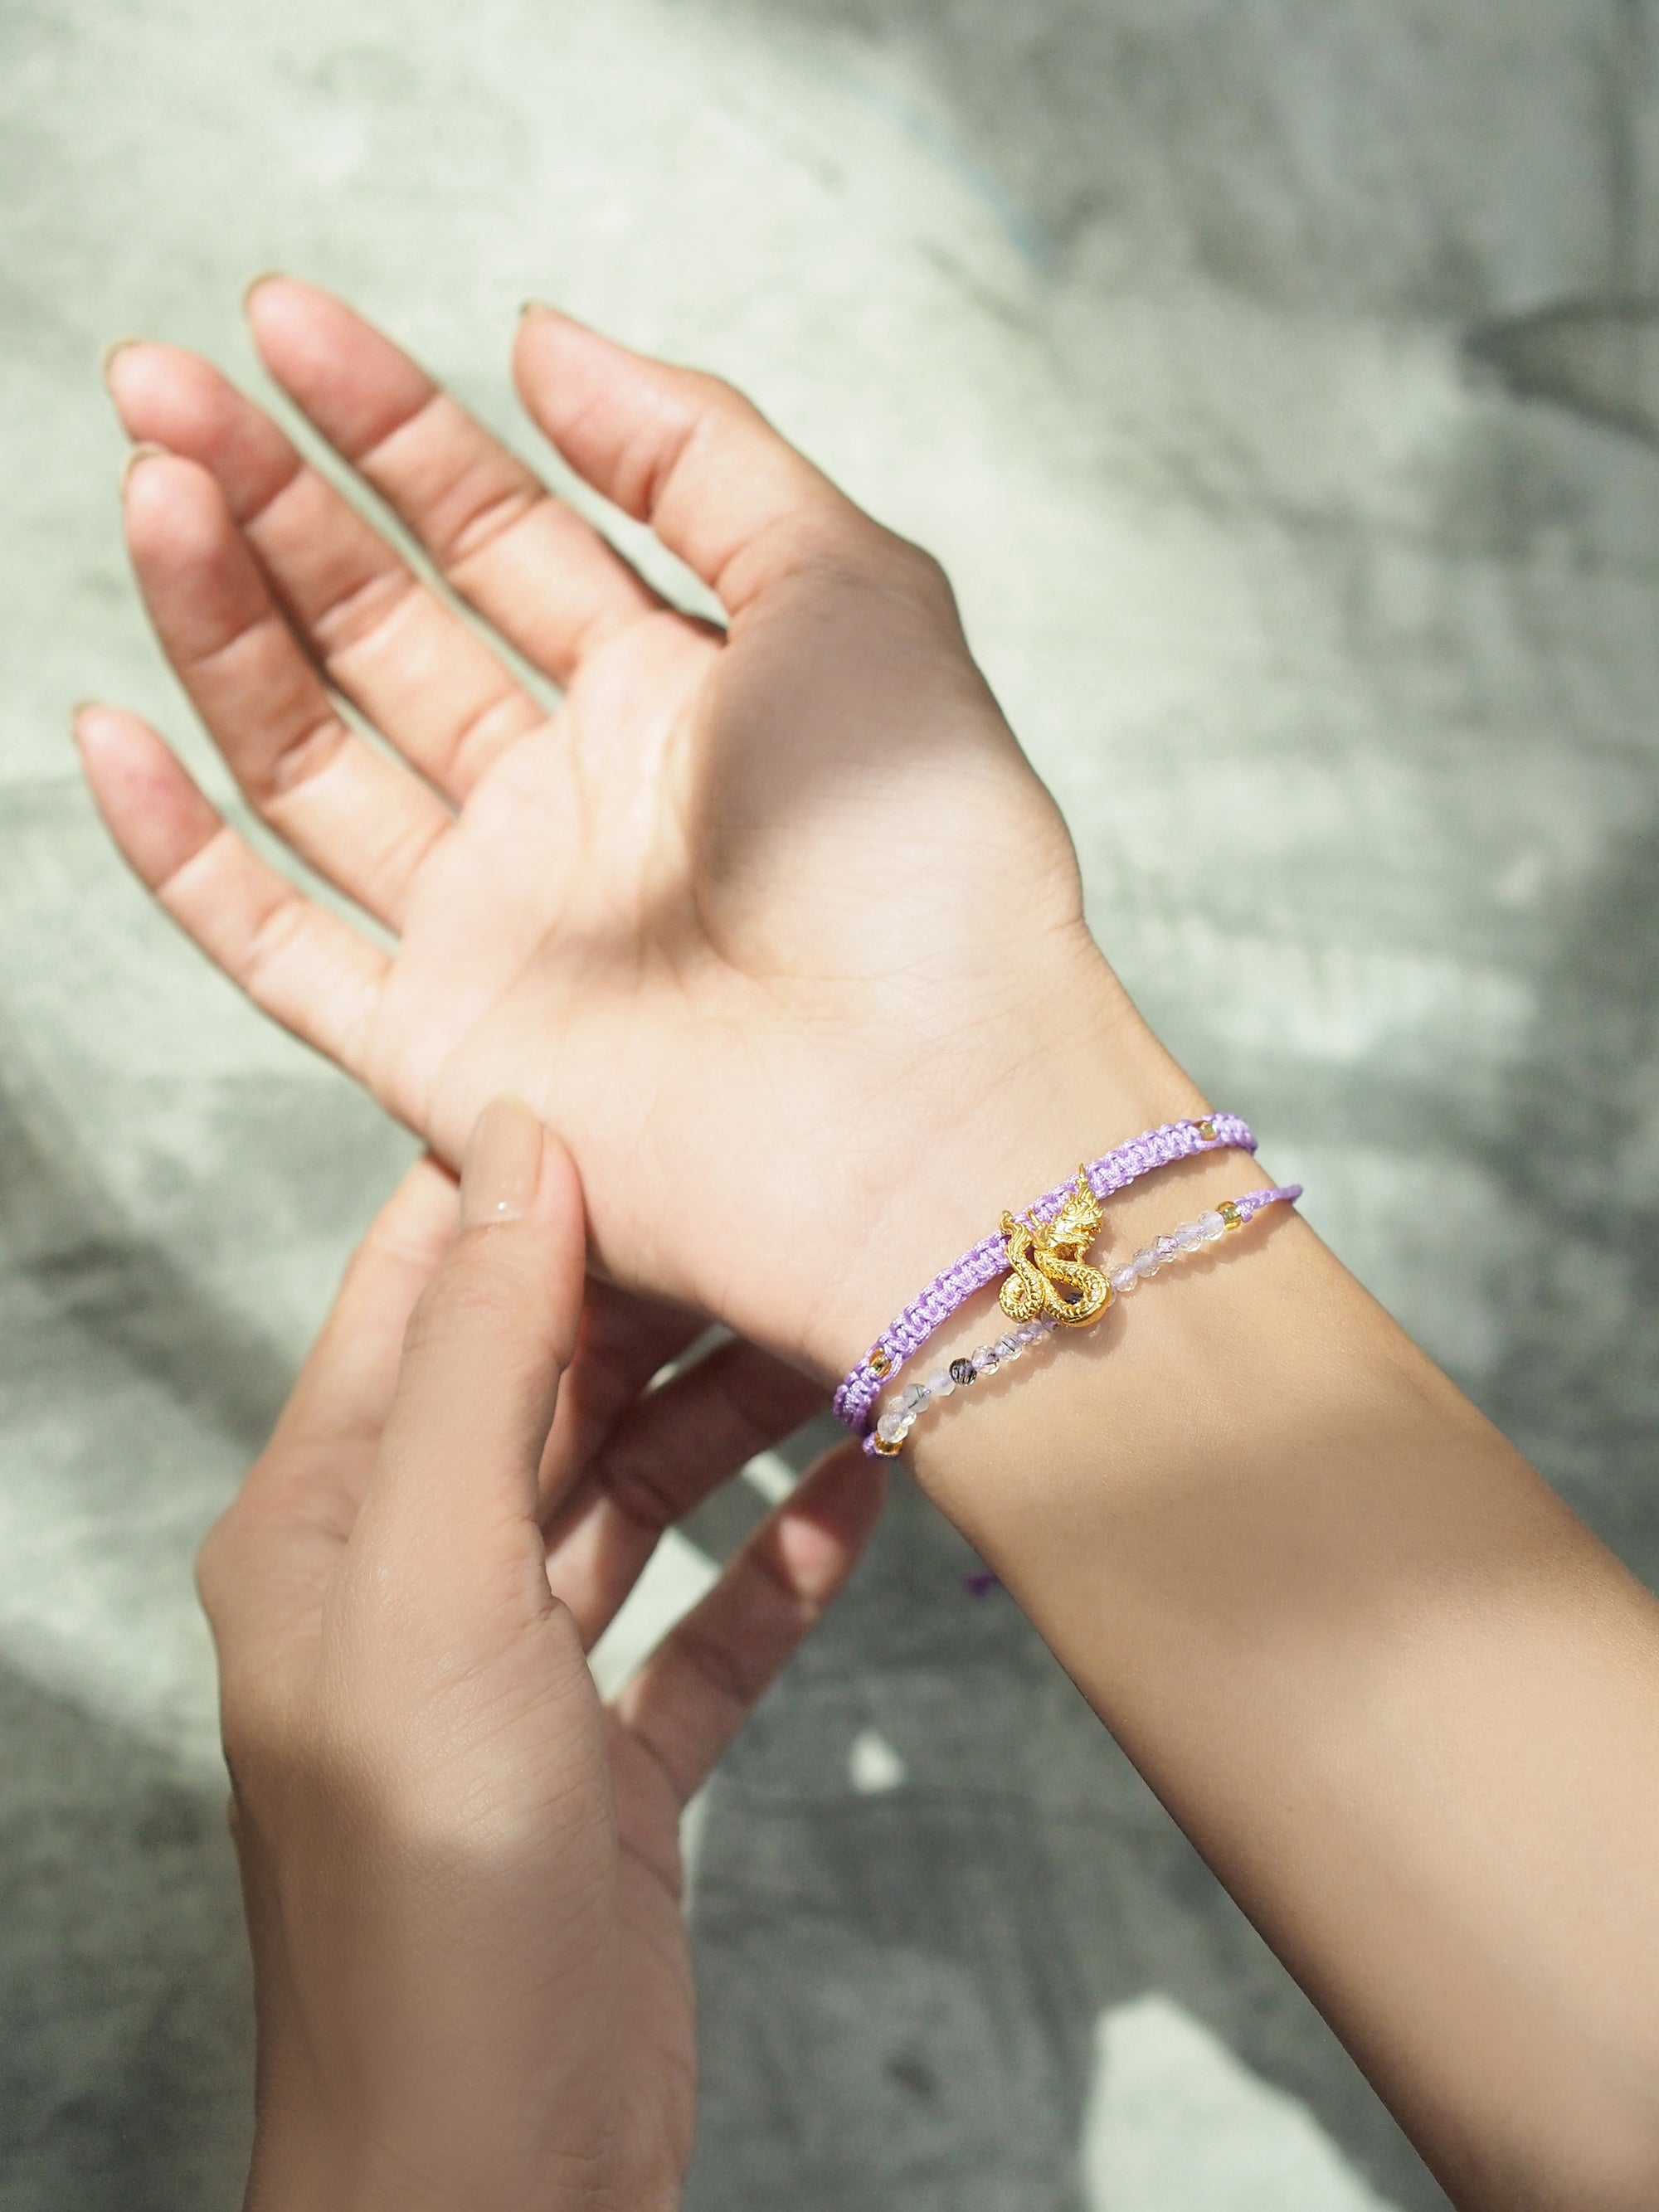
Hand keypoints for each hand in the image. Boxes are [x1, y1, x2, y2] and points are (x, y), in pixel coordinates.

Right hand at [79, 279, 1191, 1377]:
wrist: (923, 1101)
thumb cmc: (923, 852)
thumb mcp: (848, 589)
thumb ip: (694, 452)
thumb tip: (537, 337)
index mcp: (671, 697)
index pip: (494, 530)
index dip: (389, 424)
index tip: (281, 321)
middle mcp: (571, 808)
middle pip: (380, 628)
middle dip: (272, 500)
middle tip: (162, 385)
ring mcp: (499, 930)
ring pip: (309, 759)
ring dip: (221, 626)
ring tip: (155, 490)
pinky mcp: (441, 1049)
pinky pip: (274, 946)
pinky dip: (183, 855)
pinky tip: (112, 731)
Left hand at [207, 1099, 881, 2211]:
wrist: (487, 2180)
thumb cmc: (426, 1888)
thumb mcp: (432, 1579)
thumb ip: (476, 1356)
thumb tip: (515, 1142)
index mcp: (327, 1511)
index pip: (426, 1281)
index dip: (536, 1182)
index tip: (665, 1100)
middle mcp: (412, 1576)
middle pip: (549, 1380)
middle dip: (668, 1299)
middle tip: (798, 1219)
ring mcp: (514, 1674)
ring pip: (639, 1490)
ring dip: (740, 1418)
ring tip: (854, 1335)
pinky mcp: (610, 1764)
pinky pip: (709, 1618)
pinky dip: (784, 1554)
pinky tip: (869, 1486)